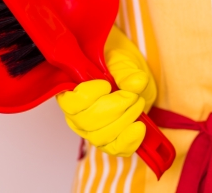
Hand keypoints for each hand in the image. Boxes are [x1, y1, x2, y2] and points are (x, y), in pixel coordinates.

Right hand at [56, 26, 155, 156]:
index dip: (90, 95)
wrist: (131, 80)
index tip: (107, 84)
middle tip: (133, 94)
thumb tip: (136, 82)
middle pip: (89, 122)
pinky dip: (129, 141)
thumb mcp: (122, 63)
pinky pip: (114, 149)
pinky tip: (139, 128)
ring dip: (125, 120)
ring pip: (101, 137)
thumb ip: (126, 72)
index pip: (72, 103)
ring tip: (138, 103)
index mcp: (72, 92)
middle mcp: (76, 115)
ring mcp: (90, 131)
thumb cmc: (118, 69)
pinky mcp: (107, 141)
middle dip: (116, 107)